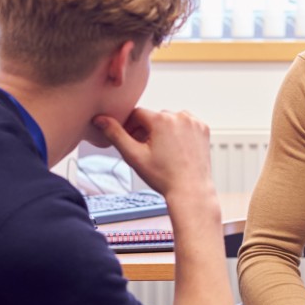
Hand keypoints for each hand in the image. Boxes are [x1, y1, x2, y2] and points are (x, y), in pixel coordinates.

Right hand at [94, 108, 213, 200]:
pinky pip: (185, 124)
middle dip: (146, 130)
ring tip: (162, 151)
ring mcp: (194, 122)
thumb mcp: (134, 156)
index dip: (130, 127)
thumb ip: (115, 135)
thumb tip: (100, 119)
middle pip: (154, 117)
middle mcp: (180, 116)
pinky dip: (179, 132)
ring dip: (163, 130)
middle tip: (144, 150)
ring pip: (170, 120)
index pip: (137, 114)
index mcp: (162, 119)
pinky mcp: (203, 129)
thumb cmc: (164, 177)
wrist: (191, 190)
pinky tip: (175, 149)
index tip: (130, 141)